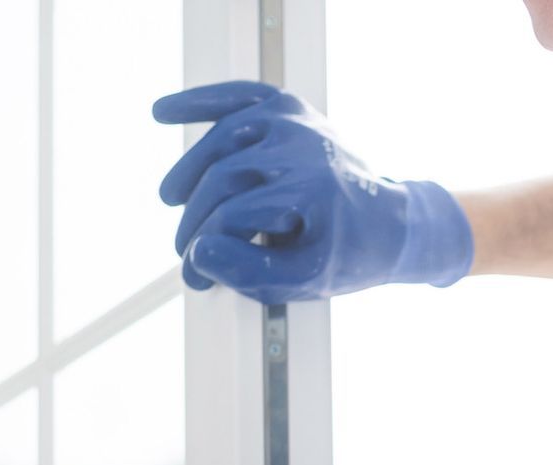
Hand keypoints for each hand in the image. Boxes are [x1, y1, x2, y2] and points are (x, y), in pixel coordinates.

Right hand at [152, 81, 473, 302]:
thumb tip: (200, 255)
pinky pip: (237, 96)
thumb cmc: (348, 253)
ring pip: (222, 141)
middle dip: (196, 221)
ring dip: (190, 170)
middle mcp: (302, 146)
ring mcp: (296, 121)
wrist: (390, 223)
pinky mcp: (289, 108)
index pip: (232, 216)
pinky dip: (199, 102)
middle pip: (222, 179)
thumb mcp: (305, 279)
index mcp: (310, 188)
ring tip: (170, 199)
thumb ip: (250, 273)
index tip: (194, 274)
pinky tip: (162, 113)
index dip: (204, 249)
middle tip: (185, 251)